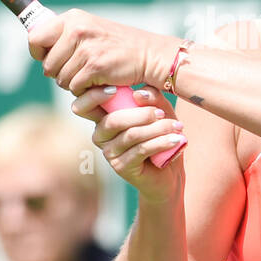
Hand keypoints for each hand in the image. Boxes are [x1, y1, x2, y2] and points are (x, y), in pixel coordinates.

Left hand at [27, 8, 175, 95]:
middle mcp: (77, 30)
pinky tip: (98, 81)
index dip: (39, 53)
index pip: (35, 37)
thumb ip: (65, 35)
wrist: (149, 54)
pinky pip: (75, 87)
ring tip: (90, 75)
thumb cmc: (118, 46)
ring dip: (73, 83)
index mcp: (73, 18)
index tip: (49, 58)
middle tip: (77, 70)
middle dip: (59, 73)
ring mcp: (86, 49)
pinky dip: (84, 90)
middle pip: (47, 64)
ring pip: (60, 79)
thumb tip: (36, 47)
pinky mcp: (95, 67)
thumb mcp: (90, 29)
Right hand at [71, 85, 184, 200]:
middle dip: (142, 114)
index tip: (115, 89)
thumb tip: (138, 94)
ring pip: (131, 135)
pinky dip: (160, 142)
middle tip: (162, 113)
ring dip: (157, 129)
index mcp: (104, 117)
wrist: (169, 172)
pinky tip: (175, 140)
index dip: (93, 96)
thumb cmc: (161, 135)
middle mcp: (101, 135)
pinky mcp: (121, 167)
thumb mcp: (160, 110)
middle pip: (113, 121)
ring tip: (177, 126)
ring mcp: (109, 153)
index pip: (83, 106)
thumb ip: (151, 97)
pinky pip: (141, 150)